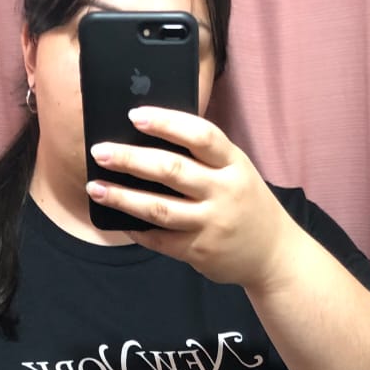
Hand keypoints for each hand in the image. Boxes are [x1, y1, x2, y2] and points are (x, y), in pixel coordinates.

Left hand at [86, 107, 299, 288]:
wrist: (273, 254)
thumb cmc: (246, 203)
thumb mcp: (237, 172)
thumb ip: (205, 157)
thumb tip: (151, 138)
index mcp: (234, 164)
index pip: (200, 135)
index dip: (166, 123)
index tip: (134, 115)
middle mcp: (224, 192)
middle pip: (172, 170)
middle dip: (131, 159)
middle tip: (100, 151)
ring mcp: (211, 223)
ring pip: (159, 208)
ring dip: (123, 197)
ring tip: (96, 187)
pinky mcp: (199, 250)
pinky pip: (160, 239)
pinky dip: (136, 228)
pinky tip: (117, 219)